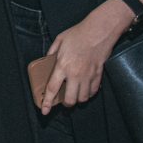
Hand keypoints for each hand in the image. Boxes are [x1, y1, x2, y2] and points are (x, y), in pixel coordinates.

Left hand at [40, 0, 133, 114]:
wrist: (98, 31)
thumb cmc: (78, 34)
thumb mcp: (59, 41)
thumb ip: (51, 52)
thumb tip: (47, 61)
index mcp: (62, 66)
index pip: (52, 89)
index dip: (47, 102)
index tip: (44, 110)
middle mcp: (75, 74)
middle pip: (70, 100)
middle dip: (65, 104)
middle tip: (63, 100)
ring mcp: (88, 76)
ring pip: (83, 98)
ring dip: (77, 99)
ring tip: (74, 94)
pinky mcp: (98, 75)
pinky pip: (93, 92)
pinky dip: (88, 94)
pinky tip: (85, 89)